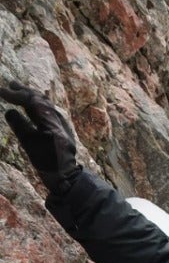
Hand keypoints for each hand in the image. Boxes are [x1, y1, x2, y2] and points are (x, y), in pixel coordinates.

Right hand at [1, 80, 81, 194]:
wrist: (68, 178)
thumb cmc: (48, 163)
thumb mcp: (31, 146)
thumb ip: (20, 127)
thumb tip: (10, 112)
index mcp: (51, 121)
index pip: (31, 101)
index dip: (15, 95)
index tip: (0, 92)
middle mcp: (58, 120)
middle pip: (40, 100)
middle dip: (24, 92)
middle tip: (10, 84)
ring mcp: (61, 125)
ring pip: (44, 105)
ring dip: (31, 97)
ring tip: (19, 91)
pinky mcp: (61, 131)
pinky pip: (48, 112)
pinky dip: (37, 106)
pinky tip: (32, 107)